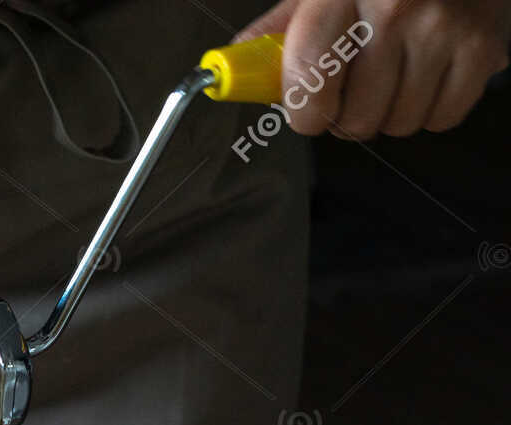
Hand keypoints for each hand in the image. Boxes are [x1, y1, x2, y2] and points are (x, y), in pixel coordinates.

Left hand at [238, 0, 509, 136]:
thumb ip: (278, 30)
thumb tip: (231, 69)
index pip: (309, 83)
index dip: (304, 113)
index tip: (306, 111)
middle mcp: (395, 11)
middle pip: (355, 119)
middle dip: (346, 117)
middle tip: (352, 92)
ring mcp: (443, 30)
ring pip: (397, 124)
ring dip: (387, 114)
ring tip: (391, 78)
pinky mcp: (483, 48)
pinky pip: (442, 118)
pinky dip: (429, 112)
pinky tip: (424, 79)